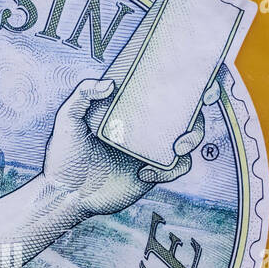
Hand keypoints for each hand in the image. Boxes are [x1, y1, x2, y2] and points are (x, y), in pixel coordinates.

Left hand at [40, 69, 223, 218]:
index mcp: (128, 107)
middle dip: (201, 104)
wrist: (66, 196)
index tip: (199, 71)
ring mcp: (152, 148)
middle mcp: (144, 125)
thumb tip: (109, 84)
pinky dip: (170, 170)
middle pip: (184, 110)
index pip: (159, 87)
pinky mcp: (154, 173)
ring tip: (178, 147)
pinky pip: (177, 167)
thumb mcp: (67, 121)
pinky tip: (144, 174)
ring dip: (193, 138)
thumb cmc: (64, 156)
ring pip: (188, 138)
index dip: (183, 78)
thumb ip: (82, 96)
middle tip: (204, 101)